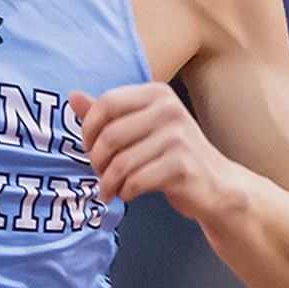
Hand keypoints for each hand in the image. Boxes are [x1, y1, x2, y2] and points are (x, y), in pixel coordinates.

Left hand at [69, 83, 232, 219]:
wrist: (215, 184)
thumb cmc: (172, 153)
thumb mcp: (141, 126)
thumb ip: (107, 113)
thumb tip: (73, 96)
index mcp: (157, 94)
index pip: (107, 103)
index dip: (88, 129)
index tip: (89, 147)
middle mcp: (169, 110)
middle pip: (110, 135)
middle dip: (97, 160)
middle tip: (99, 173)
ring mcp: (178, 138)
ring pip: (120, 163)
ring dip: (108, 182)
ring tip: (110, 188)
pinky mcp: (181, 166)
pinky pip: (135, 181)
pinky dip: (124, 192)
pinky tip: (127, 194)